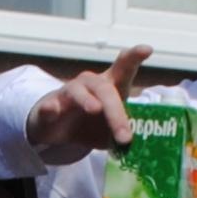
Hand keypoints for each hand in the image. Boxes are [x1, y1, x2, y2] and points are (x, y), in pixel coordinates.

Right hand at [26, 44, 152, 154]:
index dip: (134, 57)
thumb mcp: (111, 134)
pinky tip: (52, 110)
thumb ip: (124, 137)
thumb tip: (140, 147)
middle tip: (125, 137)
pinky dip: (51, 107)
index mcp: (110, 88)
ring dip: (87, 101)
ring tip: (95, 110)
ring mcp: (69, 94)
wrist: (58, 131)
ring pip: (78, 92)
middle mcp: (90, 85)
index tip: (147, 49)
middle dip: (116, 113)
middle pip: (105, 90)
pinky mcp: (49, 107)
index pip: (123, 69)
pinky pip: (49, 105)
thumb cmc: (91, 125)